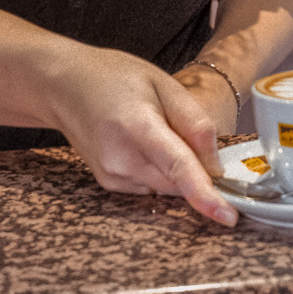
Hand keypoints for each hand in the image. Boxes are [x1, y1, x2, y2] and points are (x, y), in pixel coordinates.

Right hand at [42, 44, 237, 226]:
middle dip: (194, 164)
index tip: (229, 216)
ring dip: (175, 167)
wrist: (64, 85)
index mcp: (137, 127)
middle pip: (179, 181)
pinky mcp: (109, 183)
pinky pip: (152, 184)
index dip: (207, 195)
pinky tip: (141, 141)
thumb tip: (216, 164)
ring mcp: (111, 175)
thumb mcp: (163, 83)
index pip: (179, 169)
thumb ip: (194, 122)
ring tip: (152, 127)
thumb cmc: (113, 77)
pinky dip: (159, 169)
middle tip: (177, 125)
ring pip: (167, 186)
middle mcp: (120, 159)